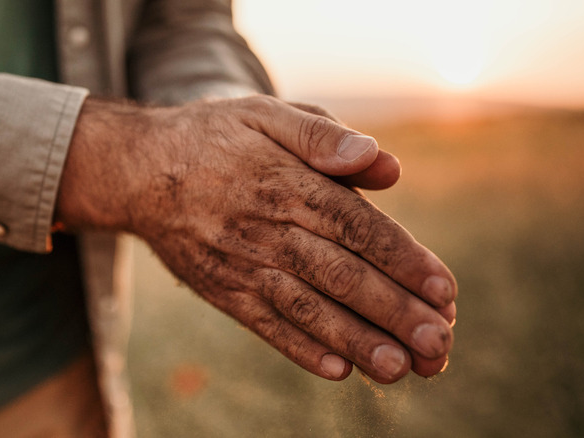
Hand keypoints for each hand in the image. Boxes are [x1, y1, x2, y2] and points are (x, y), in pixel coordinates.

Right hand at [56, 95, 456, 382]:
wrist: (139, 170)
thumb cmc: (216, 138)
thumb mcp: (267, 114)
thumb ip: (324, 135)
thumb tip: (384, 163)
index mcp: (287, 183)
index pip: (356, 226)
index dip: (401, 259)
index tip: (444, 290)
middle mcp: (268, 229)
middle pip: (340, 275)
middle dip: (392, 312)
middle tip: (438, 345)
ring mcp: (243, 265)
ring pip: (307, 308)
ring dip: (356, 341)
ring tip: (401, 369)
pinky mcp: (224, 291)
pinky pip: (264, 325)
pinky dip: (301, 349)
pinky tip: (339, 371)